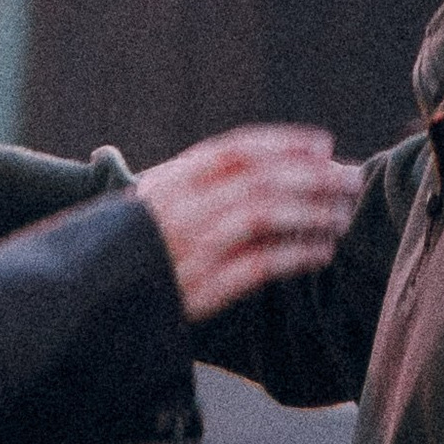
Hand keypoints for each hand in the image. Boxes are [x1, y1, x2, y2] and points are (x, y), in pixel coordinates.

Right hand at [131, 126, 362, 320]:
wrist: (91, 299)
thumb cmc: (135, 244)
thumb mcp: (156, 199)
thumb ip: (203, 179)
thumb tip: (276, 160)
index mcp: (172, 180)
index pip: (236, 150)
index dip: (285, 144)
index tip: (324, 146)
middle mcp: (181, 209)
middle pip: (259, 181)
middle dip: (314, 177)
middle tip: (351, 179)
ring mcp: (191, 249)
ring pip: (262, 216)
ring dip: (311, 213)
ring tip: (341, 215)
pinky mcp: (202, 290)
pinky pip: (260, 265)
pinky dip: (296, 255)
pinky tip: (322, 251)